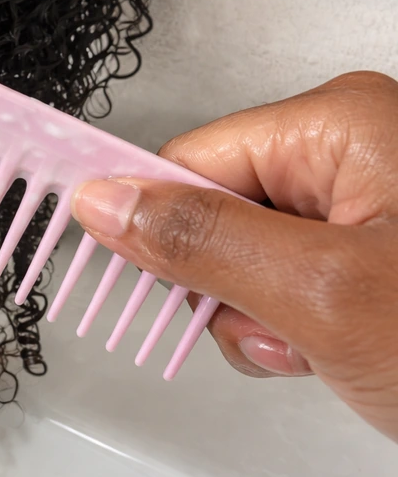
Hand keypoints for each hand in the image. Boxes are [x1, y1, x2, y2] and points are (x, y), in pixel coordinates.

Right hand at [71, 71, 397, 441]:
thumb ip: (200, 242)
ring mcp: (366, 205)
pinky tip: (327, 350)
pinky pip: (284, 279)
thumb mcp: (320, 294)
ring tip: (312, 346)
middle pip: (215, 209)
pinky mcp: (372, 251)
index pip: (188, 159)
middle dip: (223, 285)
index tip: (123, 272)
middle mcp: (352, 152)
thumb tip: (106, 202)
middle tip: (270, 326)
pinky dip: (289, 325)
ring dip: (256, 315)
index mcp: (340, 126)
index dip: (153, 224)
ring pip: (244, 255)